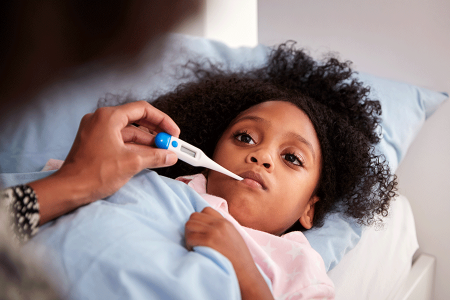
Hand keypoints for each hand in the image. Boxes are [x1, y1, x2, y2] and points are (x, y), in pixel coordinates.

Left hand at [30, 101, 179, 223]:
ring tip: (163, 152)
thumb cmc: (94, 174)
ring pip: (129, 132)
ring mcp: (97, 131)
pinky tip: (148, 157)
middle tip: (171, 143)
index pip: (142, 110)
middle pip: (136, 120)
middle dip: (156, 133)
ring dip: (147, 142)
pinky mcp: (96, 143)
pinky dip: (135, 148)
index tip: (174, 133)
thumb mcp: (131, 163)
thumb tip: (171, 155)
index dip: (162, 121)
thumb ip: (155, 156)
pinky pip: (120, 141)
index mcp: (108, 117)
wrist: (69, 190)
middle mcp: (101, 120)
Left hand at [185, 207, 254, 269]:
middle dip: (191, 227)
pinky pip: (190, 238)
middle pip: (194, 216)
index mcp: (226, 222)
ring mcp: (214, 232)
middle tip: (194, 240)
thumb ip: (222, 229)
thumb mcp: (233, 237)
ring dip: (188, 235)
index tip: (200, 231)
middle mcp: (220, 224)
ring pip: (189, 225)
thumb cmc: (238, 259)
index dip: (199, 220)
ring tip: (194, 246)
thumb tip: (205, 226)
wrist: (245, 273)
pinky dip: (189, 245)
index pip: (205, 210)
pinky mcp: (209, 242)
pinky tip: (195, 252)